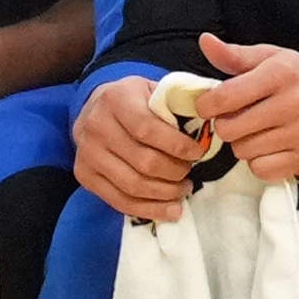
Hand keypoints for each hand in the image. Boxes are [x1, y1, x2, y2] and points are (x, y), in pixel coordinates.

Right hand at [74, 71, 207, 223]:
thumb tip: (214, 118)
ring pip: (133, 185)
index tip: (198, 153)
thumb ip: (179, 102)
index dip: (177, 146)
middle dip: (175, 172)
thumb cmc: (134, 101)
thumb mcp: (154, 89)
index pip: (148, 129)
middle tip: (190, 173)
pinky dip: (149, 209)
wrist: (95, 109)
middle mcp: (95, 126)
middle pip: (143, 162)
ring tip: (183, 190)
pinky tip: (170, 209)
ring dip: (166, 194)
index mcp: (115, 99)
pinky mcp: (84, 176)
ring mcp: (87, 154)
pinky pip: (119, 201)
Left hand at [186, 34, 298, 184]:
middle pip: (230, 129)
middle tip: (240, 119)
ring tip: (259, 132)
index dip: (207, 105)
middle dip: (227, 125)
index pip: (225, 96)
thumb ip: (235, 55)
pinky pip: (263, 170)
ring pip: (244, 151)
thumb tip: (206, 42)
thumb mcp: (271, 59)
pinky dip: (260, 163)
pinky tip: (271, 148)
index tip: (209, 106)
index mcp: (280, 73)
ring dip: (244, 144)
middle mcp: (295, 102)